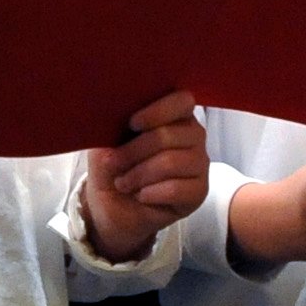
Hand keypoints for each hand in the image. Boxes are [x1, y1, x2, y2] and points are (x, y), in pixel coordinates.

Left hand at [83, 89, 209, 264]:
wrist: (112, 205)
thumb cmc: (113, 164)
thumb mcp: (106, 137)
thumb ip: (116, 118)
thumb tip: (112, 105)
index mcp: (174, 114)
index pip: (181, 101)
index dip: (158, 111)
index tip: (132, 124)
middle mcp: (193, 136)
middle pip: (168, 135)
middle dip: (134, 151)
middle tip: (113, 163)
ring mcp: (199, 164)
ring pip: (171, 163)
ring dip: (139, 174)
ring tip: (123, 183)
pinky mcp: (199, 192)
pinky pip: (176, 189)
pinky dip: (150, 193)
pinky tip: (140, 195)